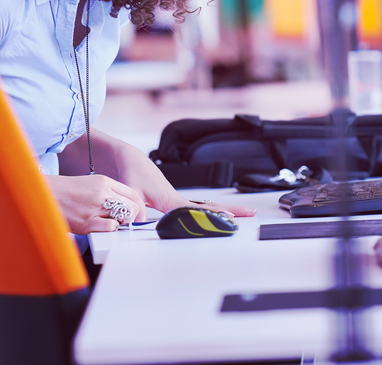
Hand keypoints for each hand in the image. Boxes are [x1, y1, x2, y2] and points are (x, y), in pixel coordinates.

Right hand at [44, 173, 147, 232]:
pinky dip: (111, 229)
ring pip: (124, 217)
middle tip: (127, 222)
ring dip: (122, 223)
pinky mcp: (87, 222)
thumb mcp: (90, 184)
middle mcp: (102, 193)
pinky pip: (110, 227)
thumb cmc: (66, 191)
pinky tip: (103, 228)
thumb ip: (107, 191)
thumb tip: (123, 204)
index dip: (140, 207)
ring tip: (113, 224)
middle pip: (132, 206)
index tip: (139, 214)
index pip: (133, 194)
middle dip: (133, 217)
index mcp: (104, 182)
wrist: (44, 194)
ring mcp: (95, 207)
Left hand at [96, 133, 256, 217]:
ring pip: (204, 207)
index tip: (229, 218)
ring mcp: (177, 199)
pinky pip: (195, 207)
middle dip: (230, 210)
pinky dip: (209, 212)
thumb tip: (142, 221)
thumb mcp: (131, 191)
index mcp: (170, 199)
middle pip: (208, 207)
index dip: (212, 215)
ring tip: (243, 215)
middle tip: (251, 213)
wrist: (130, 160)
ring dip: (222, 211)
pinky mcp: (172, 200)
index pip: (195, 210)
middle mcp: (177, 199)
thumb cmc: (131, 174)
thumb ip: (136, 208)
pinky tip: (217, 216)